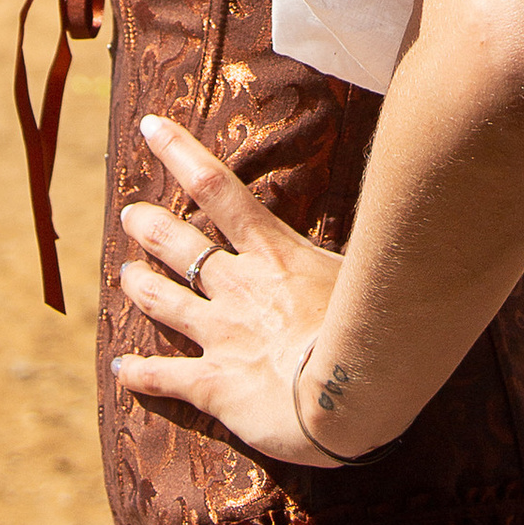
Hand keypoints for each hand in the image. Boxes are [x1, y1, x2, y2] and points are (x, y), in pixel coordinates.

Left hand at [113, 116, 358, 469]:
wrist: (353, 396)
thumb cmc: (377, 329)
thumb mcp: (374, 268)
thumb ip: (370, 238)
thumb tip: (405, 193)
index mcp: (275, 255)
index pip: (218, 189)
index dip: (180, 154)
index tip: (149, 128)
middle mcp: (239, 289)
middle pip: (183, 247)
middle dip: (153, 229)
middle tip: (130, 216)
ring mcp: (222, 336)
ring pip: (166, 303)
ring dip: (142, 287)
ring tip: (125, 276)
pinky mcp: (214, 385)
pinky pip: (166, 376)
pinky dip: (139, 373)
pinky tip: (119, 369)